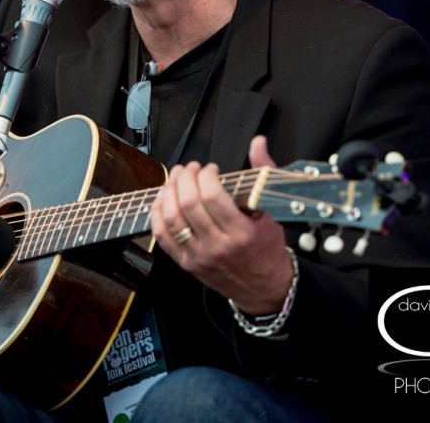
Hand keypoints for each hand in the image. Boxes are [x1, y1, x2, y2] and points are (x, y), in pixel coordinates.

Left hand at [150, 136, 292, 313]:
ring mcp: (199, 256)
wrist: (265, 287)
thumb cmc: (267, 247)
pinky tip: (164, 198)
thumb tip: (258, 142)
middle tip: (190, 168)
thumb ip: (263, 172)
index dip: (206, 175)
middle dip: (185, 177)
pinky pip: (161, 235)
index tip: (210, 169)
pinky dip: (157, 212)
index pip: (213, 196)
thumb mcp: (273, 210)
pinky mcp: (186, 263)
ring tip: (176, 178)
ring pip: (171, 218)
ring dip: (168, 191)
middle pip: (188, 204)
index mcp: (241, 233)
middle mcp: (218, 246)